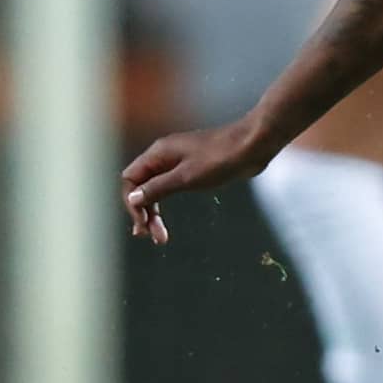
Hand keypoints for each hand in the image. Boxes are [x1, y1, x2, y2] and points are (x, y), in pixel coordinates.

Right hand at [122, 117, 271, 242]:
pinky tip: (167, 220)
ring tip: (160, 237)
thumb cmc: (220, 158)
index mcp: (158, 153)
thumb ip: (158, 188)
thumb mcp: (186, 177)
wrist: (252, 146)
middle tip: (153, 237)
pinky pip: (170, 188)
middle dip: (144, 212)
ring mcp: (178, 162)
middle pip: (141, 186)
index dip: (132, 203)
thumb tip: (133, 198)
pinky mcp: (192, 168)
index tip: (143, 224)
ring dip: (154, 212)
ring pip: (155, 189)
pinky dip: (166, 204)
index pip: (130, 179)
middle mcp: (164, 156)